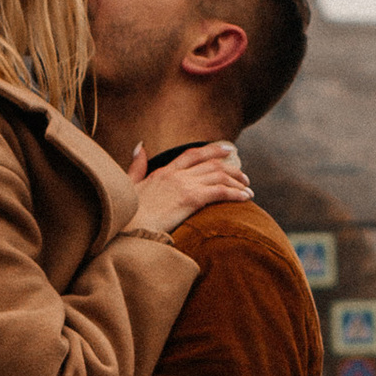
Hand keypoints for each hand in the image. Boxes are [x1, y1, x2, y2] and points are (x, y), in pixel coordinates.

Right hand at [127, 139, 252, 236]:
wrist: (128, 229)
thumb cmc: (127, 214)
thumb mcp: (130, 185)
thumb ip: (137, 166)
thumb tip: (140, 146)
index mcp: (163, 171)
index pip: (192, 155)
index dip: (212, 150)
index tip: (227, 149)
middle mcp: (176, 175)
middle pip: (211, 164)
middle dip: (231, 168)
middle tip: (244, 176)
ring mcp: (183, 185)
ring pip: (218, 177)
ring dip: (237, 182)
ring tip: (248, 190)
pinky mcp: (190, 199)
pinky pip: (219, 191)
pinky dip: (235, 193)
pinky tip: (245, 198)